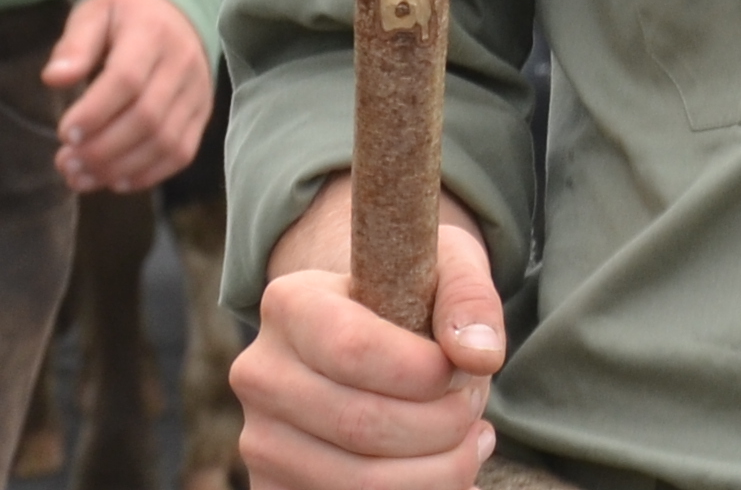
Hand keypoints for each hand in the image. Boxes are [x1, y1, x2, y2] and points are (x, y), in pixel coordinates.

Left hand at [47, 0, 215, 193]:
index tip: (64, 134)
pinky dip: (148, 175)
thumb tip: (53, 79)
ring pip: (165, 142)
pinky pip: (181, 152)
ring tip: (80, 177)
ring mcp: (197, 90)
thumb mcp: (93, 13)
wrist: (176, 5)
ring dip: (120, 168)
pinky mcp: (202, 112)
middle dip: (102, 149)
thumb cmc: (124, 12)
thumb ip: (74, 45)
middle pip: (147, 117)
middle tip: (65, 163)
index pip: (127, 79)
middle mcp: (182, 62)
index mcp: (152, 32)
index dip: (95, 113)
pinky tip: (114, 181)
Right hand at [234, 185, 504, 489]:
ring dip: (440, 470)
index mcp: (288, 305)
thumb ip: (468, 301)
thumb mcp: (443, 272)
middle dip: (442, 424)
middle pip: (362, 425)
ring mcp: (261, 441)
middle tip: (472, 407)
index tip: (464, 371)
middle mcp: (261, 375)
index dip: (427, 373)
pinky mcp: (273, 489)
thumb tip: (479, 356)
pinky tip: (443, 468)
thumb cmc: (407, 301)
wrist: (360, 343)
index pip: (355, 350)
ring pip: (363, 484)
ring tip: (468, 439)